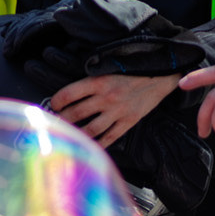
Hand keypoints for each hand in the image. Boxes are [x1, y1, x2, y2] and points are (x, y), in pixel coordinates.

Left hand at [49, 72, 177, 148]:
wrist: (161, 76)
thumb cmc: (134, 70)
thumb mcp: (111, 68)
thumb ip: (93, 80)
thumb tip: (72, 92)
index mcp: (100, 81)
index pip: (70, 93)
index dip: (57, 101)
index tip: (53, 105)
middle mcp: (107, 98)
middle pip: (76, 114)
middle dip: (62, 120)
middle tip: (55, 123)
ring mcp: (118, 112)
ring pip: (90, 129)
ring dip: (76, 134)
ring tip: (68, 135)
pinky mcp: (128, 122)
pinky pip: (109, 138)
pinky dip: (98, 144)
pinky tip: (89, 146)